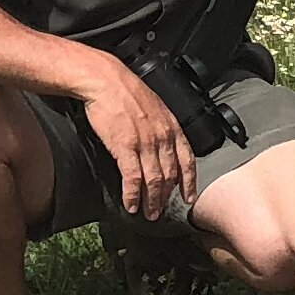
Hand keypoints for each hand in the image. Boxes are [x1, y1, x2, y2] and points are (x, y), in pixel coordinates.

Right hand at [81, 63, 197, 221]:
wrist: (105, 80)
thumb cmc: (126, 91)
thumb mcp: (155, 107)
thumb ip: (162, 128)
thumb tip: (161, 146)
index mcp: (172, 127)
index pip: (187, 161)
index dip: (189, 183)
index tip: (188, 197)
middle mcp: (162, 137)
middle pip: (170, 176)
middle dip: (166, 197)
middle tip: (160, 211)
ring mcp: (145, 143)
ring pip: (154, 180)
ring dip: (152, 201)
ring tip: (148, 214)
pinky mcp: (125, 147)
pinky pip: (133, 177)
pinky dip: (132, 194)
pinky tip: (130, 204)